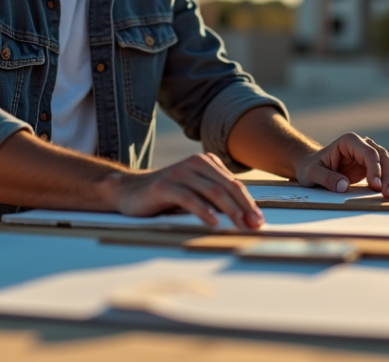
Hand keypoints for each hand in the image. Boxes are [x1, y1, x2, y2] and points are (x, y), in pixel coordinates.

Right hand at [115, 153, 262, 229]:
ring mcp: (179, 172)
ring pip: (212, 191)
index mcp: (206, 162)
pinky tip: (213, 223)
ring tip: (240, 226)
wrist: (129, 191)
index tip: (258, 222)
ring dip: (229, 211)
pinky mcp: (164, 186)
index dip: (249, 203)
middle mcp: (195, 162)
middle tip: (254, 226)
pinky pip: (189, 198)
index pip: (234, 184)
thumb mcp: (195, 191)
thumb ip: (216, 196)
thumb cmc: (167, 194)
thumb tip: (246, 216)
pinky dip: (204, 211)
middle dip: (244, 208)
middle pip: (227, 187)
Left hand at [294, 132, 388, 198]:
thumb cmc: (310, 168)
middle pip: (382, 158)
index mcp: (349, 141)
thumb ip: (326, 178)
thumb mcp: (312, 173)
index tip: (375, 186)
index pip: (369, 153)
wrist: (311, 167)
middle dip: (387, 176)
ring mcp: (369, 154)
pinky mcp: (372, 165)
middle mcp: (362, 144)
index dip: (375, 169)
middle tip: (388, 195)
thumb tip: (343, 186)